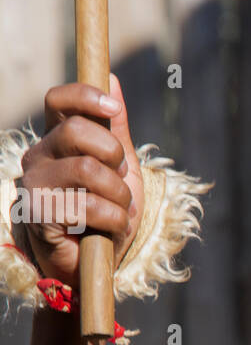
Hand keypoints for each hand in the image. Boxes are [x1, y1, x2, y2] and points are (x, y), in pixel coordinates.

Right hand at [16, 74, 142, 288]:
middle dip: (113, 155)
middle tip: (121, 179)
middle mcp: (39, 157)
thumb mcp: (120, 168)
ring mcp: (34, 186)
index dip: (85, 96)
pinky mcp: (38, 216)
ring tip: (120, 212)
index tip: (112, 107)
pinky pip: (87, 206)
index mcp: (56, 141)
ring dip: (118, 194)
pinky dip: (113, 219)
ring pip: (87, 169)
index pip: (58, 100)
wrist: (92, 266)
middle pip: (76, 131)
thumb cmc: (106, 214)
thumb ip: (116, 128)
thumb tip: (112, 78)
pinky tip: (111, 229)